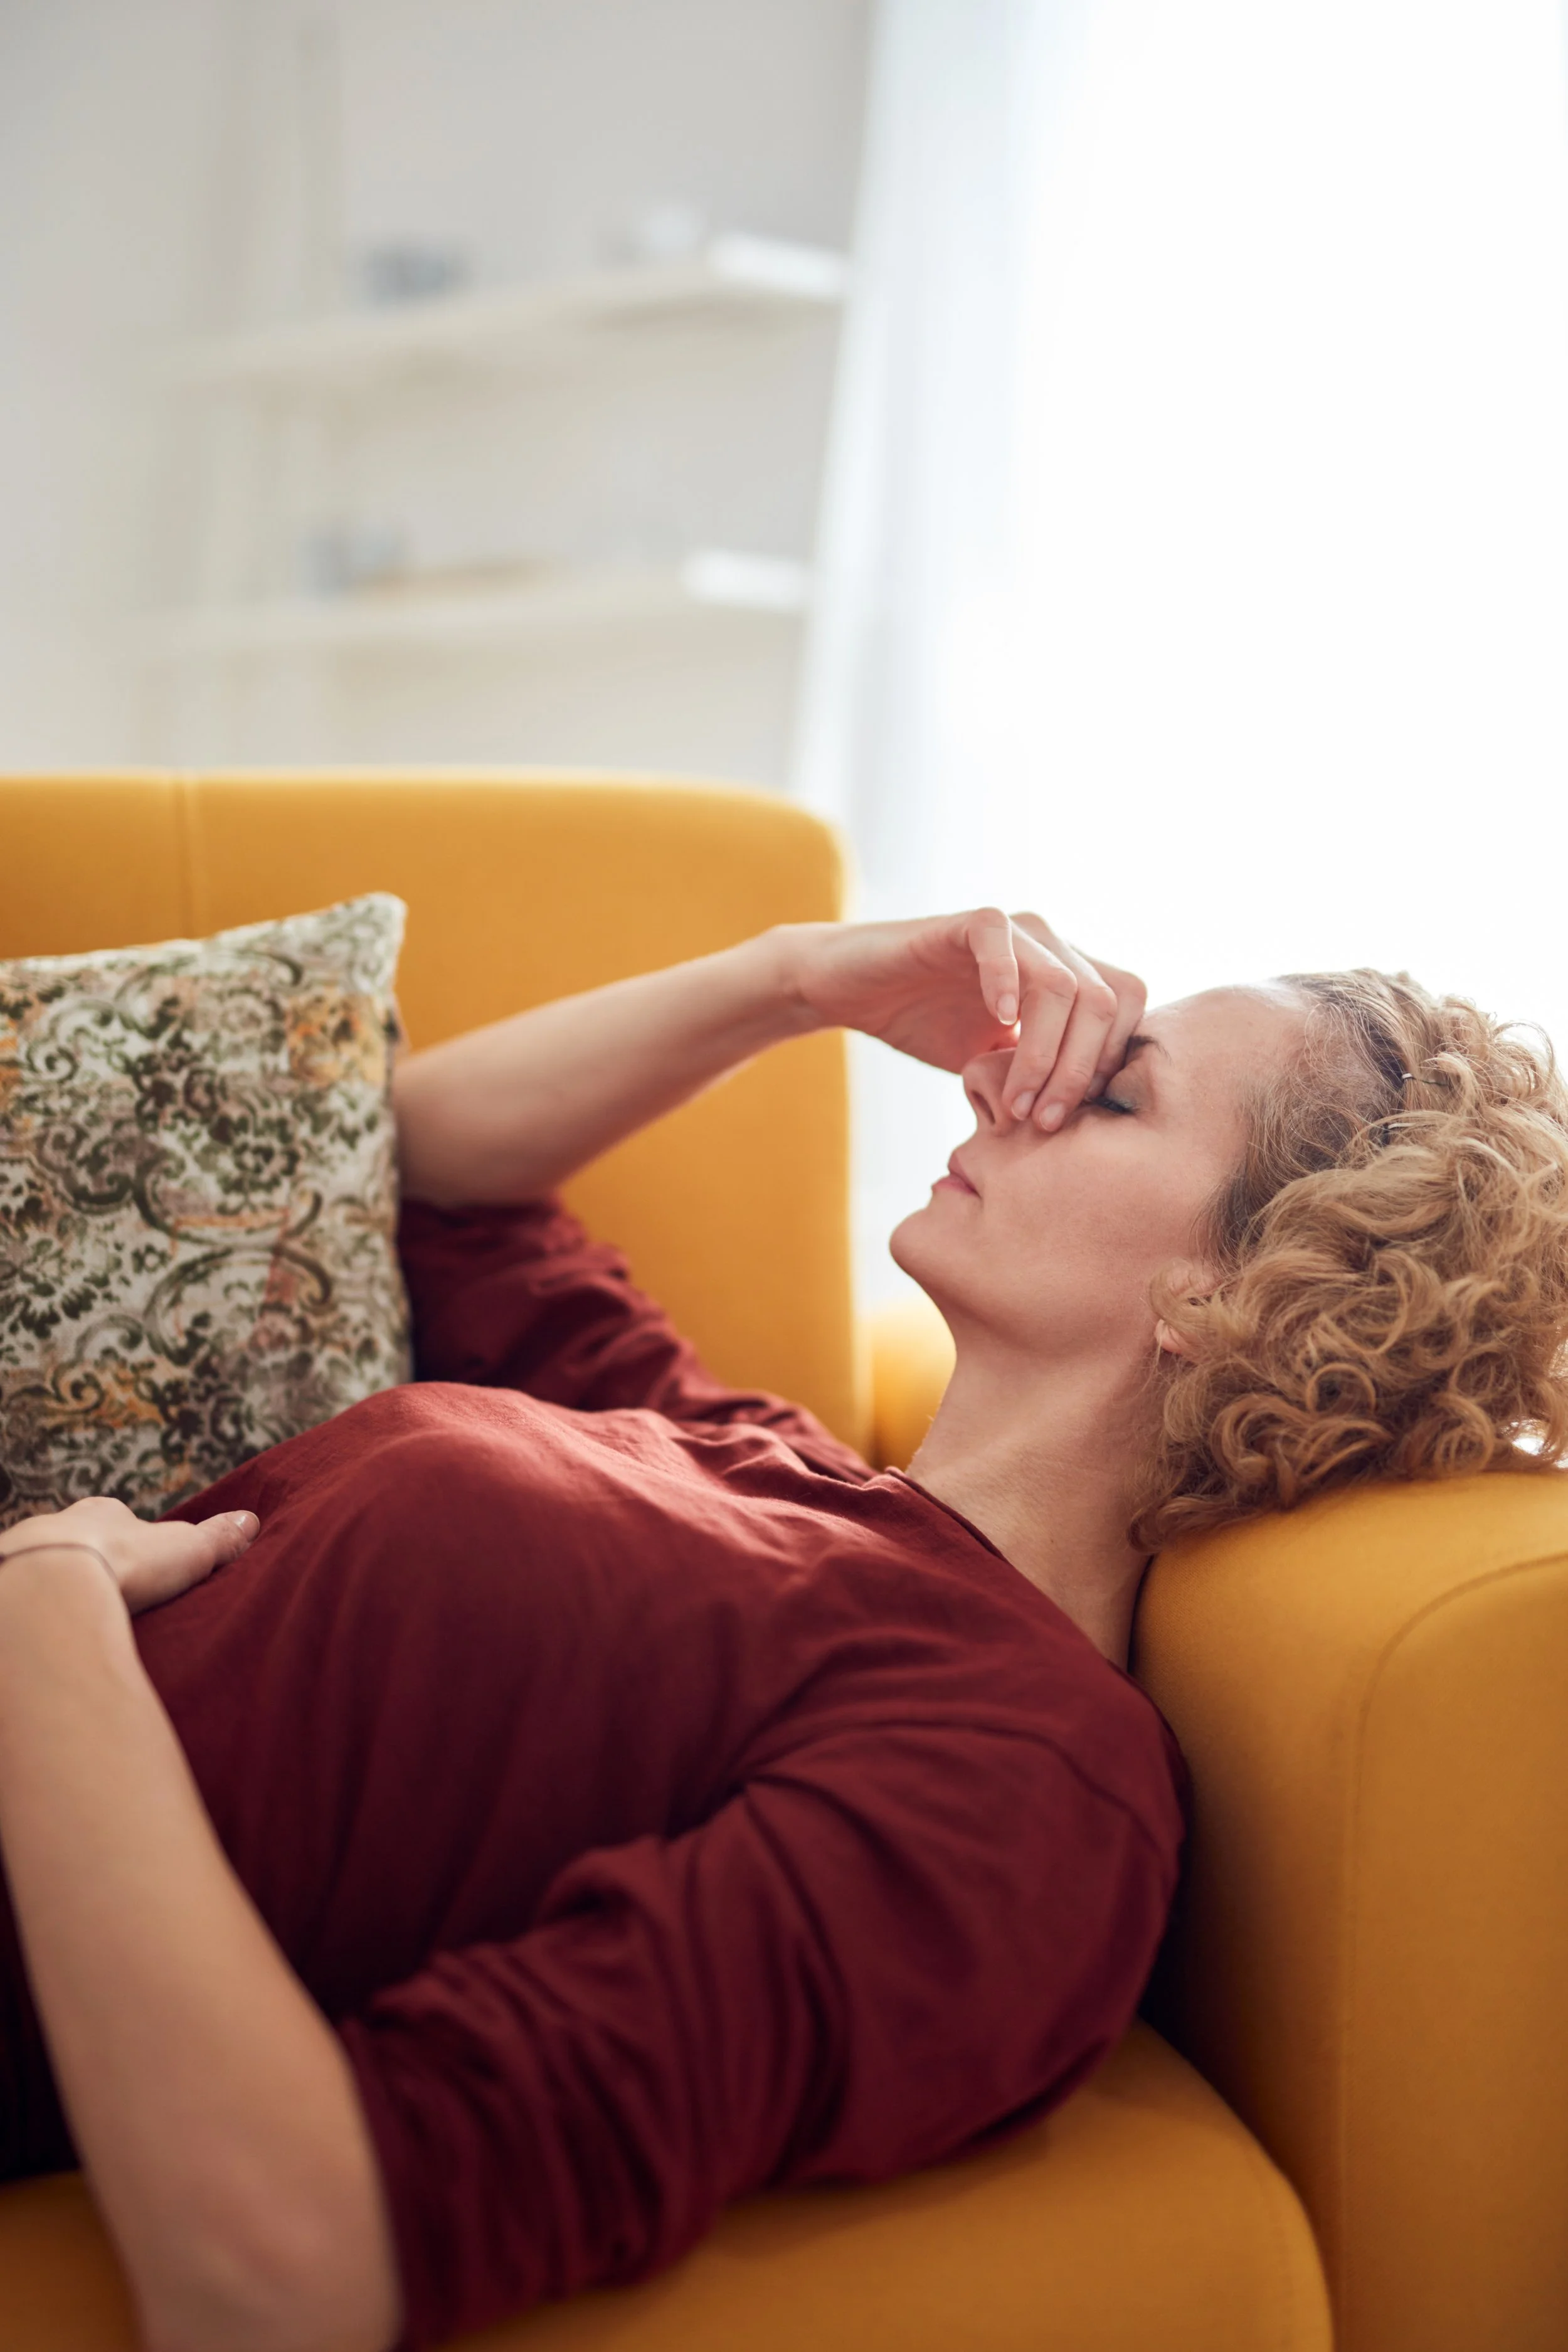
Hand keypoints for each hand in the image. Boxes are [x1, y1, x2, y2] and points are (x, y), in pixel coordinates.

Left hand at [0, 1497, 258, 1615]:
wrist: (51, 1581)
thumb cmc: (123, 1559)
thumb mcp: (186, 1548)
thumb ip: (217, 1538)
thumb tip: (251, 1521)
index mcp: (103, 1514)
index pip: (120, 1525)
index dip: (135, 1546)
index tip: (147, 1568)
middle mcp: (61, 1528)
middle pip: (81, 1548)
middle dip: (96, 1571)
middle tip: (115, 1601)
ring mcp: (28, 1558)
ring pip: (50, 1574)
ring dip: (65, 1594)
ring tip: (84, 1625)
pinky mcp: (12, 1591)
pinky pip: (30, 1602)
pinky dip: (44, 1617)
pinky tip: (57, 1636)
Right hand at [780, 908, 1146, 1128]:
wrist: (857, 992)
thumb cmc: (929, 1026)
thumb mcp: (999, 1063)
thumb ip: (1043, 1076)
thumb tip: (1090, 1126)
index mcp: (1069, 977)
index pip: (1125, 1009)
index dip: (1107, 1065)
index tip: (1069, 1117)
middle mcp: (1052, 947)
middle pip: (1105, 1001)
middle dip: (1079, 1071)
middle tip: (1044, 1120)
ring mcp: (1013, 931)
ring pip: (1063, 985)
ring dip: (1044, 1053)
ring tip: (1015, 1100)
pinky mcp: (967, 923)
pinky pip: (1000, 941)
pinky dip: (1004, 983)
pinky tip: (995, 1023)